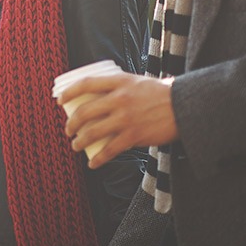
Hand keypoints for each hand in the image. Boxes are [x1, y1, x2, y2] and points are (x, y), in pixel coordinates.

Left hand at [60, 71, 178, 168]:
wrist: (185, 106)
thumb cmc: (161, 94)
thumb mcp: (137, 81)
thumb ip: (119, 86)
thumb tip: (100, 95)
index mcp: (119, 82)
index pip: (86, 84)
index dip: (69, 92)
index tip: (60, 100)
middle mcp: (120, 99)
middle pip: (85, 112)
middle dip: (71, 124)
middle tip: (68, 131)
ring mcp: (126, 118)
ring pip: (93, 132)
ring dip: (79, 141)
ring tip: (75, 145)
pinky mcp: (135, 135)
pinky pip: (110, 150)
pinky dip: (98, 159)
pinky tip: (92, 164)